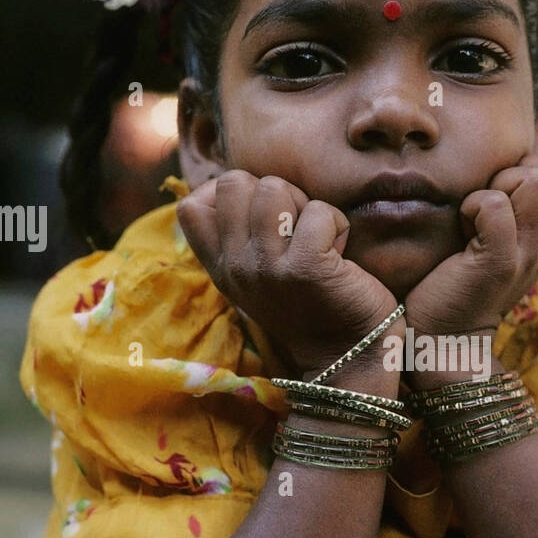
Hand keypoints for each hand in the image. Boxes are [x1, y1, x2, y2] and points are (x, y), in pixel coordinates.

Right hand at [176, 170, 398, 374]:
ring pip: (274, 188)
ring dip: (305, 206)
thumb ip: (239, 236)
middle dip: (273, 192)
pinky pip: (319, 212)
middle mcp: (236, 268)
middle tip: (295, 229)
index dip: (226, 194)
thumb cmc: (310, 304)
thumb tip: (239, 183)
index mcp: (221, 268)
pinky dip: (337, 225)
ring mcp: (267, 267)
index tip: (260, 217)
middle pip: (234, 183)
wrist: (347, 355)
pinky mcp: (305, 267)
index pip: (190, 207)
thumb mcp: (258, 275)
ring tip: (317, 240)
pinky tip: (339, 255)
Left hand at [404, 154, 537, 338]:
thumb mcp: (502, 239)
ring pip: (536, 179)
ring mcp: (528, 254)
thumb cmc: (460, 279)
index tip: (509, 196)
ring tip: (477, 217)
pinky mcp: (500, 263)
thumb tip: (519, 164)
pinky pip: (494, 205)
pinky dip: (471, 207)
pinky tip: (463, 232)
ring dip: (497, 185)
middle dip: (522, 171)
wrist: (444, 338)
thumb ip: (519, 207)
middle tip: (492, 204)